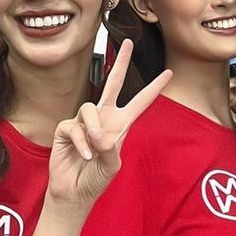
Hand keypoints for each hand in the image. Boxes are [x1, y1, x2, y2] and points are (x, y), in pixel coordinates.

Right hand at [48, 40, 171, 211]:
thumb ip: (111, 149)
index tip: (169, 73)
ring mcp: (84, 122)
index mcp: (121, 124)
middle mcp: (104, 118)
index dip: (154, 88)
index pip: (140, 101)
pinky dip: (81, 142)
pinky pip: (75, 126)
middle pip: (113, 83)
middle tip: (128, 43)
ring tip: (95, 148)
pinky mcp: (66, 128)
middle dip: (121, 63)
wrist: (74, 192)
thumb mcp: (112, 166)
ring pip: (90, 108)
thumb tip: (101, 134)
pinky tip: (84, 155)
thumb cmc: (96, 179)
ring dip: (94, 129)